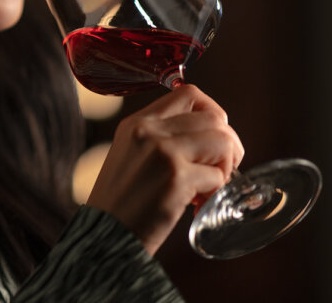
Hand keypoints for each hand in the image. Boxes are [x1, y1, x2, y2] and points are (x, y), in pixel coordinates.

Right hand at [84, 83, 244, 254]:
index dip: (213, 113)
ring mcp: (163, 153)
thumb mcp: (131, 155)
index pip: (189, 93)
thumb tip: (210, 137)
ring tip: (208, 188)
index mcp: (137, 122)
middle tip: (222, 170)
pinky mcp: (176, 179)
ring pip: (222, 142)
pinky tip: (196, 205)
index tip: (214, 139)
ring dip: (225, 167)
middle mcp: (149, 131)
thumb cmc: (121, 204)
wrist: (102, 238)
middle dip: (228, 144)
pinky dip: (215, 192)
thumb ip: (161, 139)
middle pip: (214, 118)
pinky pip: (217, 177)